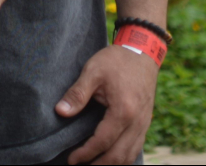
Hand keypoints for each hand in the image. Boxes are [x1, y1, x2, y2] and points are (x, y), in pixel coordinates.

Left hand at [55, 44, 158, 164]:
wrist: (143, 50)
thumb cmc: (117, 60)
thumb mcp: (93, 71)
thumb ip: (77, 93)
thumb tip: (60, 112)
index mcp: (123, 111)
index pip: (103, 142)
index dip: (86, 154)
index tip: (71, 159)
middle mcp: (137, 122)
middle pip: (118, 156)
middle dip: (98, 165)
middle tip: (79, 165)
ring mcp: (144, 123)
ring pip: (129, 156)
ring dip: (112, 165)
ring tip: (93, 165)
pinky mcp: (145, 122)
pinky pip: (136, 148)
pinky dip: (123, 158)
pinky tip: (111, 158)